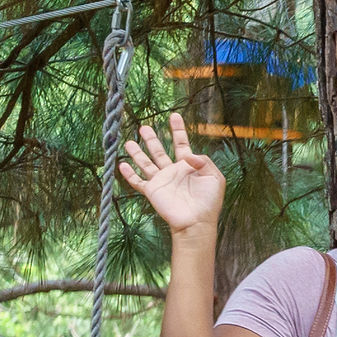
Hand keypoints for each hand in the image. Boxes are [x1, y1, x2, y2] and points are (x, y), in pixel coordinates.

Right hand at [116, 115, 226, 237]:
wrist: (196, 221)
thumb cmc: (209, 201)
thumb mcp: (214, 178)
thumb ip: (204, 162)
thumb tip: (188, 154)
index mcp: (188, 166)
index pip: (181, 143)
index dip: (178, 130)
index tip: (174, 115)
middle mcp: (172, 171)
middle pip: (159, 151)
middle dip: (152, 139)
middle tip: (144, 126)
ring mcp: (161, 181)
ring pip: (145, 163)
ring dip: (137, 153)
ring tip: (128, 141)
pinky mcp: (151, 191)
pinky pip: (137, 182)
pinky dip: (129, 174)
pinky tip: (121, 165)